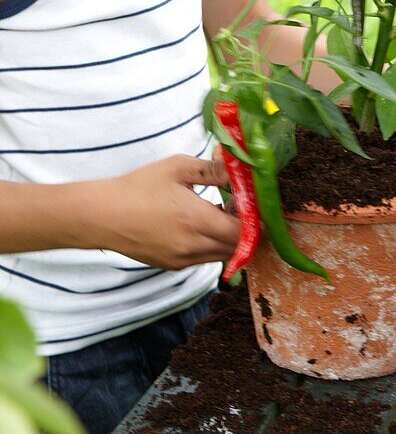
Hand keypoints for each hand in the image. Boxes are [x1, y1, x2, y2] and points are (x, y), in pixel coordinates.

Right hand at [91, 155, 239, 269]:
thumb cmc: (139, 187)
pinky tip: (198, 223)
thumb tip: (239, 170)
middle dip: (245, 228)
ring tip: (217, 211)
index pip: (244, 232)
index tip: (251, 202)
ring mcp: (182, 260)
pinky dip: (211, 244)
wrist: (104, 215)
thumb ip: (213, 170)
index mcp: (198, 221)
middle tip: (238, 205)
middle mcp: (193, 247)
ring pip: (221, 255)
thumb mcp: (178, 168)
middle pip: (237, 247)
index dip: (254, 219)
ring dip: (228, 237)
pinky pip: (204, 258)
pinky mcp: (172, 265)